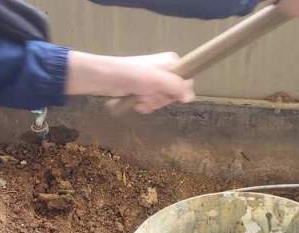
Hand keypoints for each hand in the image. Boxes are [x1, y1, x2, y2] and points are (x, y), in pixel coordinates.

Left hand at [65, 51, 194, 113]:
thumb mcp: (159, 80)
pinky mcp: (143, 88)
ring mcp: (154, 80)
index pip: (187, 82)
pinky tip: (137, 103)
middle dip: (161, 99)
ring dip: (151, 103)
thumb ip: (177, 87)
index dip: (177, 92)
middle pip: (174, 93)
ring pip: (163, 99)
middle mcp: (165, 70)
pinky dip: (145, 105)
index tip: (167, 93)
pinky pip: (152, 101)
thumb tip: (190, 97)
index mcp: (172, 62)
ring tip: (140, 99)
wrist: (107, 78)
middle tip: (149, 95)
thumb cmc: (133, 75)